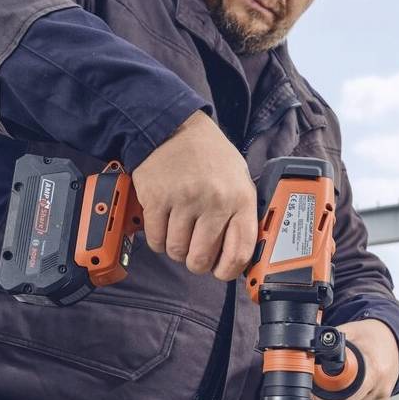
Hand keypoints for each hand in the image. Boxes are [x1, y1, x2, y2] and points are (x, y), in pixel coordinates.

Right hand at [132, 112, 257, 280]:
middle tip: (195, 252)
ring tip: (180, 232)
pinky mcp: (156, 199)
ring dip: (176, 249)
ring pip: (176, 252)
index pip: (239, 253)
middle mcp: (214, 202)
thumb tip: (239, 253)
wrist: (175, 127)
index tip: (221, 271)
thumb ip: (242, 213)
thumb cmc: (210, 155)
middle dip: (197, 262)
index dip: (228, 271)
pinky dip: (158, 240)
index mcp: (240, 199)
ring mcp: (184, 201)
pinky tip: (164, 225)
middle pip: (202, 259)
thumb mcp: (239, 178)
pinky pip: (156, 240)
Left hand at [316, 319, 398, 399]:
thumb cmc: (370, 336)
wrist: (393, 340)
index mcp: (373, 370)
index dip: (325, 397)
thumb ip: (332, 341)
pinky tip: (335, 399)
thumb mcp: (351, 332)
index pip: (346, 398)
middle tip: (314, 393)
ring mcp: (382, 396)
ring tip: (322, 394)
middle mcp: (380, 387)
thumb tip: (311, 347)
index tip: (313, 390)